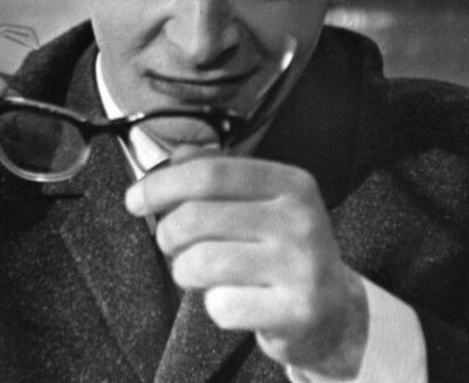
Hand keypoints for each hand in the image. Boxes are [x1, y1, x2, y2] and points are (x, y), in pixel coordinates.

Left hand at [125, 149, 368, 377]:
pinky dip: (213, 305)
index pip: (210, 172)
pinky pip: (222, 305)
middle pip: (197, 217)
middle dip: (167, 233)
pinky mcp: (297, 311)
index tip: (134, 199)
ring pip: (202, 262)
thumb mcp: (263, 203)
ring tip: (196, 272)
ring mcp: (303, 266)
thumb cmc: (283, 252)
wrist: (333, 310)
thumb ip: (220, 176)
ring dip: (184, 270)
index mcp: (291, 183)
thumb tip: (176, 157)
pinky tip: (231, 299)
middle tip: (170, 244)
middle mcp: (301, 220)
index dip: (161, 185)